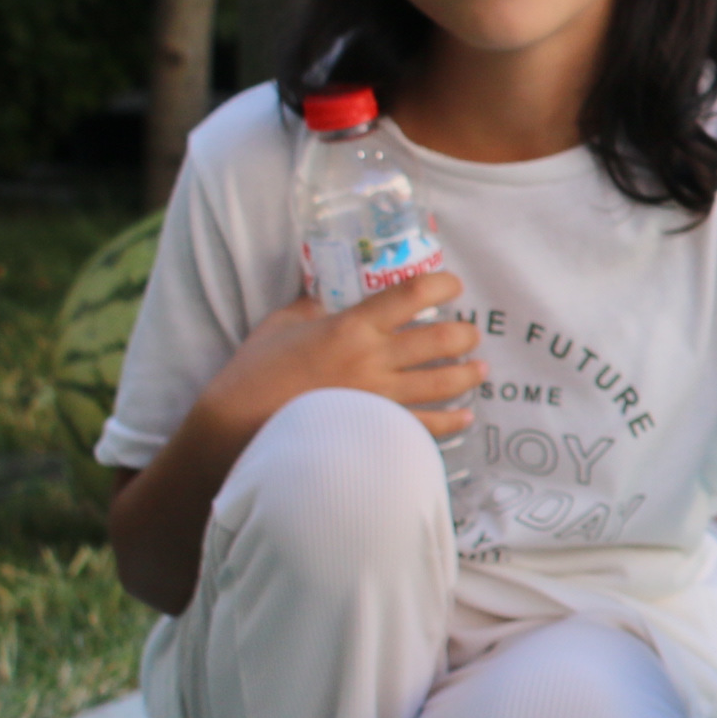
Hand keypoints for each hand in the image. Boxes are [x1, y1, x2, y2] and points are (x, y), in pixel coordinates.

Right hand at [202, 273, 483, 441]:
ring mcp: (380, 399)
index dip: (442, 284)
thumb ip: (309, 308)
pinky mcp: (377, 432)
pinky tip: (464, 416)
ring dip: (468, 374)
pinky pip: (427, 427)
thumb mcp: (278, 327)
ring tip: (479, 370)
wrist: (236, 432)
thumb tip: (325, 296)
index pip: (410, 294)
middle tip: (470, 334)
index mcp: (350, 327)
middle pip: (441, 340)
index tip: (453, 285)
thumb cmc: (253, 376)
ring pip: (444, 383)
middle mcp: (373, 360)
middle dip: (465, 334)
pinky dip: (451, 421)